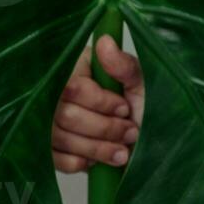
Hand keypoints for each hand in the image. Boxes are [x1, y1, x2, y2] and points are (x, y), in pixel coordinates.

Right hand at [51, 35, 144, 172]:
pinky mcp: (52, 148)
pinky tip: (98, 161)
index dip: (99, 102)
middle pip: (63, 115)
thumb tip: (106, 41)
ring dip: (95, 149)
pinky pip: (53, 159)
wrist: (150, 143)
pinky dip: (79, 162)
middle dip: (102, 129)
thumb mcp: (143, 83)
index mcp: (81, 70)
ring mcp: (52, 121)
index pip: (73, 87)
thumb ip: (125, 65)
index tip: (125, 108)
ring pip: (58, 138)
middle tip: (130, 132)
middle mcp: (61, 93)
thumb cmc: (147, 108)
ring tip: (122, 152)